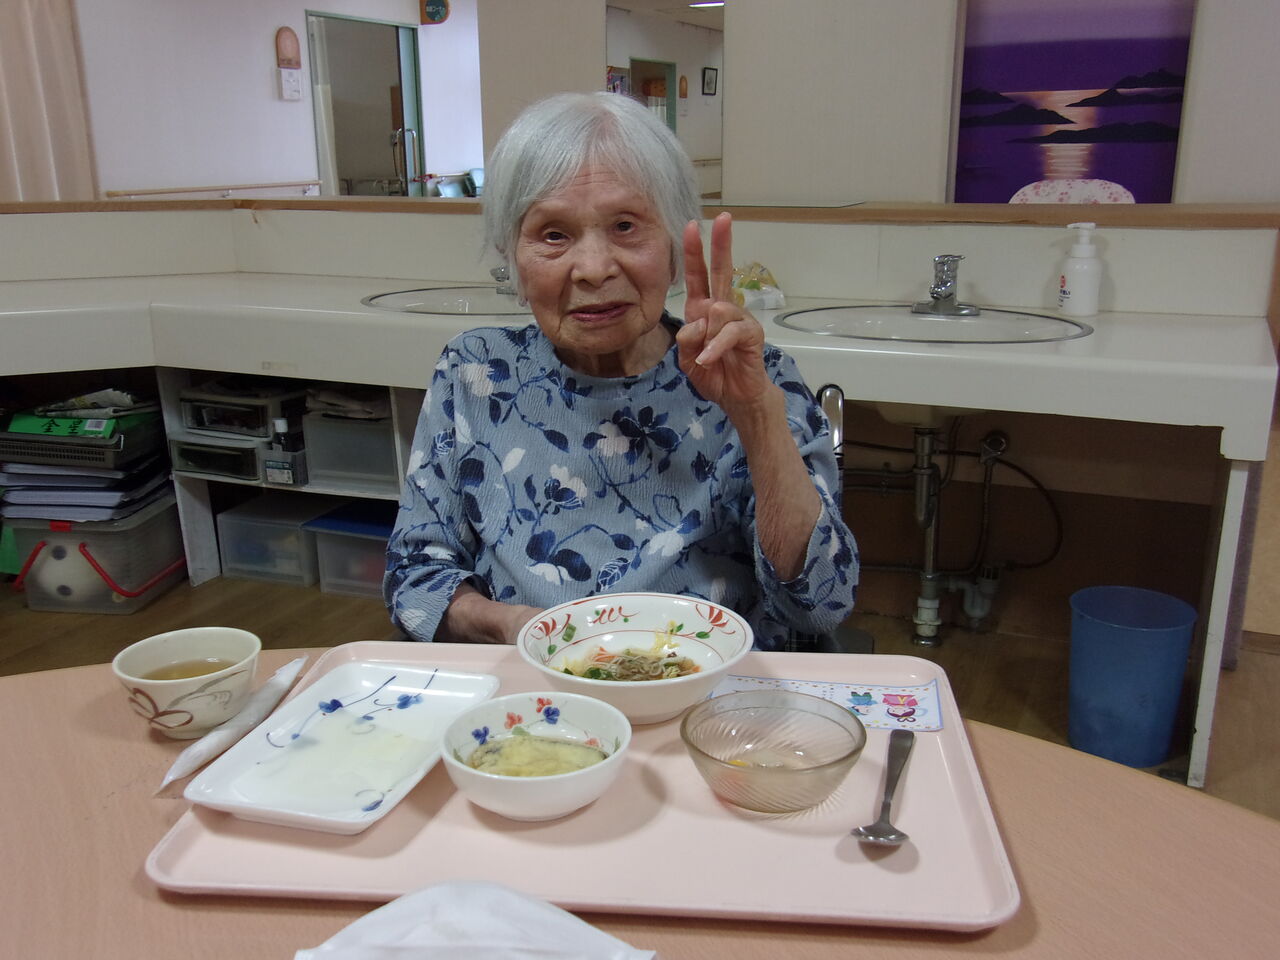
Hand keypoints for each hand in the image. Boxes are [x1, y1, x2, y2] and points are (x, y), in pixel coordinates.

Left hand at [675, 212, 775, 418]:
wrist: (735, 397)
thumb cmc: (713, 374)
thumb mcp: (687, 358)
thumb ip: (687, 339)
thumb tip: (698, 322)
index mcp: (703, 310)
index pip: (698, 276)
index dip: (695, 252)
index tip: (691, 225)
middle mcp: (723, 309)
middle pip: (722, 271)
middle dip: (721, 244)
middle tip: (724, 218)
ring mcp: (739, 319)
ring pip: (718, 310)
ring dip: (706, 337)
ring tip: (706, 357)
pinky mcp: (751, 334)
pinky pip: (729, 333)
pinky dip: (715, 348)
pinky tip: (708, 359)